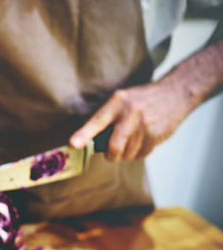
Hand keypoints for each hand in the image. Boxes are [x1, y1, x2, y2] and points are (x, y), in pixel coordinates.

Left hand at [69, 79, 196, 160]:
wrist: (176, 93)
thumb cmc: (143, 99)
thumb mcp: (123, 99)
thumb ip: (108, 117)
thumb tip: (92, 141)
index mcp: (118, 102)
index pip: (97, 121)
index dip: (84, 134)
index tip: (73, 144)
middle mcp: (130, 113)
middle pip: (114, 146)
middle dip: (110, 155)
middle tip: (111, 154)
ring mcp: (145, 125)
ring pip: (127, 154)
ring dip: (126, 154)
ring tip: (132, 141)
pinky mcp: (156, 135)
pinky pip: (141, 155)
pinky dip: (139, 153)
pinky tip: (144, 140)